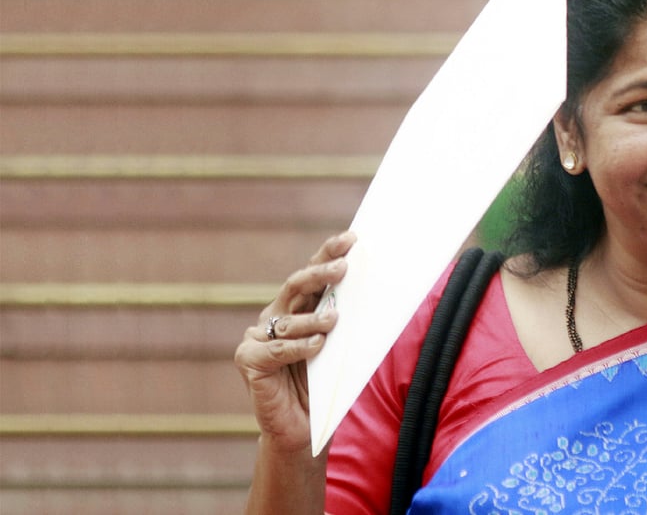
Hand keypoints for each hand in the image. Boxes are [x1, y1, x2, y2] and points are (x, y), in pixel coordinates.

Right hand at [234, 231, 354, 454]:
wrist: (304, 431)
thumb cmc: (326, 386)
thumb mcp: (341, 348)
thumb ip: (345, 321)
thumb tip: (373, 290)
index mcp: (297, 308)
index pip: (313, 275)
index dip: (328, 253)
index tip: (351, 239)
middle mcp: (275, 317)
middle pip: (296, 286)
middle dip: (320, 273)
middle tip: (343, 267)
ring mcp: (258, 338)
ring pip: (288, 319)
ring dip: (313, 318)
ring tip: (334, 320)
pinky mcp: (248, 361)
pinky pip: (277, 349)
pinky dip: (299, 347)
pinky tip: (317, 346)